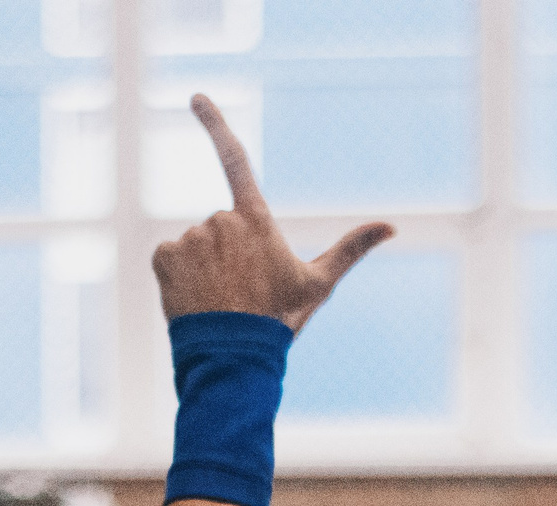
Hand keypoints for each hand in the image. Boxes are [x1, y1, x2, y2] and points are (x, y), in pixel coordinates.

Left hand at [151, 94, 392, 331]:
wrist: (235, 358)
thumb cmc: (280, 319)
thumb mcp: (318, 283)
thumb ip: (351, 249)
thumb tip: (392, 226)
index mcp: (255, 219)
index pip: (235, 160)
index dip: (214, 124)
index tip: (195, 97)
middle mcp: (220, 220)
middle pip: (220, 227)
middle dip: (227, 253)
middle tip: (239, 291)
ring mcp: (190, 238)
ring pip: (195, 245)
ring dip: (203, 268)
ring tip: (219, 300)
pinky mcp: (164, 257)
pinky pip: (169, 259)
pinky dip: (178, 278)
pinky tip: (194, 300)